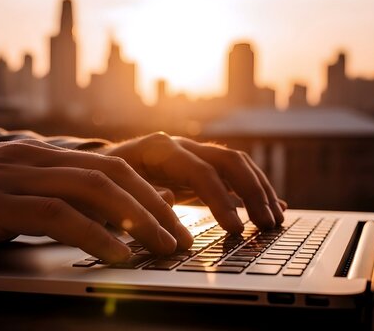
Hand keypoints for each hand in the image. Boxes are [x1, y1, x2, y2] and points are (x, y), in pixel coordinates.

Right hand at [0, 140, 192, 261]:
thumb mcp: (5, 198)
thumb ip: (45, 202)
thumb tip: (91, 222)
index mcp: (39, 156)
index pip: (108, 165)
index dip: (146, 191)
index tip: (172, 217)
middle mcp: (32, 158)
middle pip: (112, 173)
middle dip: (154, 205)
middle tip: (180, 236)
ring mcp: (13, 176)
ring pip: (93, 189)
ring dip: (137, 220)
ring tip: (164, 247)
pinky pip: (57, 215)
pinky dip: (95, 234)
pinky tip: (117, 254)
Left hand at [98, 132, 285, 233]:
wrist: (98, 165)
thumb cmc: (102, 181)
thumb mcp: (111, 189)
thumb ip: (138, 194)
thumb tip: (170, 199)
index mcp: (160, 148)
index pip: (200, 171)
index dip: (220, 200)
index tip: (235, 228)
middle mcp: (182, 145)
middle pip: (228, 162)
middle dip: (252, 193)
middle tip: (266, 226)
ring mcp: (193, 154)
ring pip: (237, 165)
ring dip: (260, 192)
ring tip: (275, 221)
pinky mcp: (200, 167)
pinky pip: (234, 176)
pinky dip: (255, 191)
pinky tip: (274, 207)